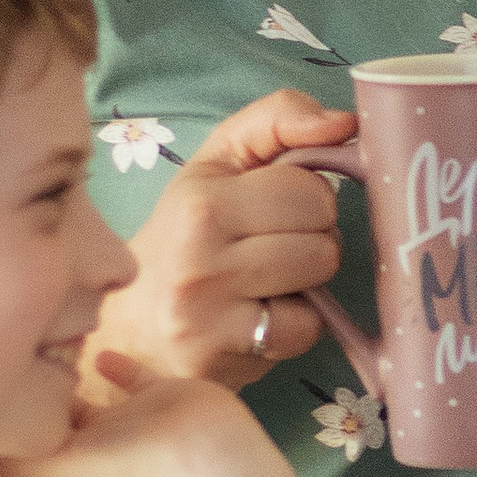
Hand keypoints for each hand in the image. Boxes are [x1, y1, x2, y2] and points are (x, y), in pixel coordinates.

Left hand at [0, 352, 254, 476]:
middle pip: (45, 422)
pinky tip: (98, 346)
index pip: (14, 448)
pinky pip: (129, 377)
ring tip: (43, 342)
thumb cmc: (125, 470)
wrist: (204, 460)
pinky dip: (112, 365)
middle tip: (0, 350)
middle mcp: (89, 449)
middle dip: (24, 394)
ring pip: (86, 401)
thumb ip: (6, 453)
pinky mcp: (158, 398)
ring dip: (66, 378)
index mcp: (60, 471)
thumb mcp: (49, 469)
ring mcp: (126, 424)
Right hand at [84, 89, 354, 393]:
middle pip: (323, 235)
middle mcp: (198, 254)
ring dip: (307, 281)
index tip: (274, 211)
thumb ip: (277, 120)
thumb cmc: (187, 235)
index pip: (310, 188)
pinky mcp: (221, 356)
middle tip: (272, 247)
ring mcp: (207, 311)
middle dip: (312, 238)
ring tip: (266, 280)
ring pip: (319, 280)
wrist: (131, 326)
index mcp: (201, 199)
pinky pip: (305, 331)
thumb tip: (345, 122)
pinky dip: (295, 327)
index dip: (306, 199)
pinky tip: (260, 318)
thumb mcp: (219, 163)